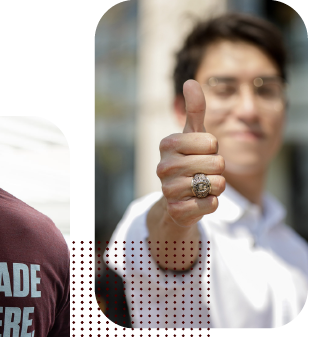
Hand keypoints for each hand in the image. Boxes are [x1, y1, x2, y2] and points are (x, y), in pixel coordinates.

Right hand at [156, 79, 225, 226]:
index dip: (213, 149)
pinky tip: (198, 201)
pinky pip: (211, 204)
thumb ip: (195, 109)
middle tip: (202, 172)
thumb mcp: (193, 135)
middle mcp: (163, 167)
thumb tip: (191, 81)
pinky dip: (212, 203)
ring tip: (200, 186)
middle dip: (217, 169)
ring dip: (216, 186)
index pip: (211, 142)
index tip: (200, 153)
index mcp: (167, 144)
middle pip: (217, 164)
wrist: (176, 198)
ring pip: (216, 185)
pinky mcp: (177, 210)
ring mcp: (168, 190)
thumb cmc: (189, 161)